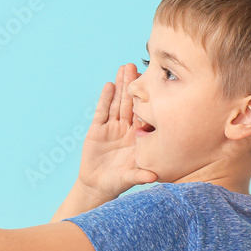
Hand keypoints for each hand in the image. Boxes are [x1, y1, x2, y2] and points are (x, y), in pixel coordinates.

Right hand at [77, 63, 157, 199]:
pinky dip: (105, 99)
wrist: (97, 185)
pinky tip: (109, 86)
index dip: (146, 99)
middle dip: (132, 85)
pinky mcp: (97, 130)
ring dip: (120, 86)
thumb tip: (153, 177)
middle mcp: (126, 129)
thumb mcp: (129, 178)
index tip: (152, 83)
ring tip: (124, 68)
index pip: (143, 114)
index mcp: (138, 137)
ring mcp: (112, 128)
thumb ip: (140, 176)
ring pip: (116, 103)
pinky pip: (101, 112)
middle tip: (136, 66)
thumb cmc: (117, 182)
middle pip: (130, 103)